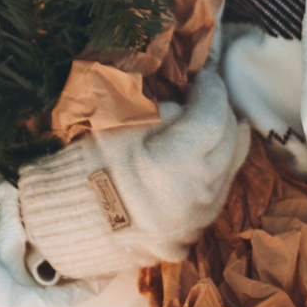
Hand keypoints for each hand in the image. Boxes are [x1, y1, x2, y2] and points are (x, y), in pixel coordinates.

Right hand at [16, 67, 249, 282]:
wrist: (76, 225)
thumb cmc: (94, 167)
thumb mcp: (124, 125)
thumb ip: (167, 112)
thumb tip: (190, 106)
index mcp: (179, 161)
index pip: (213, 115)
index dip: (212, 90)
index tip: (202, 76)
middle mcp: (199, 191)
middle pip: (230, 140)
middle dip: (222, 111)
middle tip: (206, 97)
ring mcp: (200, 215)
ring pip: (230, 167)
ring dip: (224, 140)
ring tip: (212, 123)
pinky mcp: (195, 230)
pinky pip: (218, 192)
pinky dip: (216, 169)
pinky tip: (207, 158)